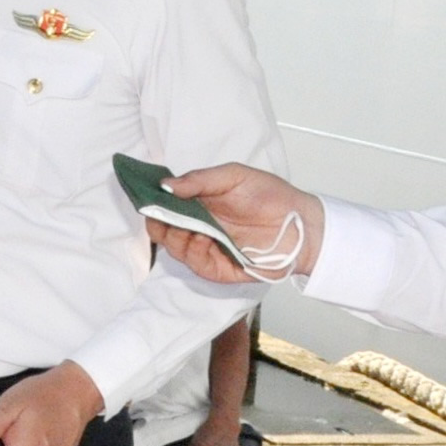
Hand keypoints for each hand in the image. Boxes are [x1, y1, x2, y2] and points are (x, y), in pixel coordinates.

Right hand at [145, 164, 323, 283]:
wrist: (302, 225)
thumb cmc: (271, 197)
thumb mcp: (234, 176)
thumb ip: (199, 180)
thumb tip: (165, 185)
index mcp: (198, 203)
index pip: (164, 204)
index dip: (151, 201)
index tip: (143, 194)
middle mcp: (198, 226)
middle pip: (162, 229)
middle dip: (158, 220)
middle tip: (160, 212)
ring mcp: (206, 249)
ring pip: (174, 247)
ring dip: (176, 234)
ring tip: (189, 223)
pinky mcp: (217, 269)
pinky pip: (194, 263)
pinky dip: (194, 250)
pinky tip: (205, 237)